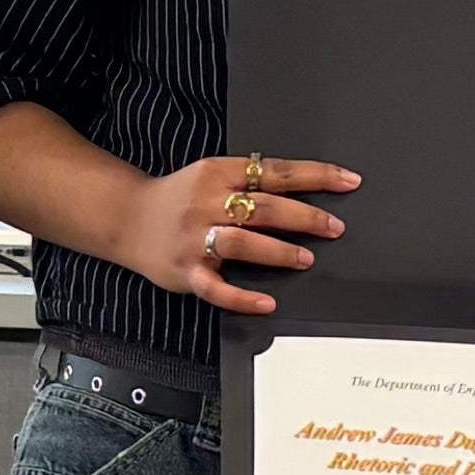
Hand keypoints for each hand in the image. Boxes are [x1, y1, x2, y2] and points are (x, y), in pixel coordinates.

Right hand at [108, 153, 357, 316]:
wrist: (126, 218)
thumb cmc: (178, 197)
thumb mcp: (212, 174)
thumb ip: (250, 180)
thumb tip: (304, 188)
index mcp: (219, 173)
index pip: (276, 171)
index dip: (316, 176)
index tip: (348, 182)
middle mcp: (207, 203)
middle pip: (265, 207)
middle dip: (306, 217)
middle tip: (334, 227)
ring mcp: (195, 238)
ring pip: (243, 242)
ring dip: (279, 251)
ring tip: (306, 258)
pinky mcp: (186, 271)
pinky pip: (217, 288)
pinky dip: (243, 298)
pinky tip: (266, 303)